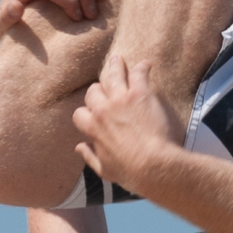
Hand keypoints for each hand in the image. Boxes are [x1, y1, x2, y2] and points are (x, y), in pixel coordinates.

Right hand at [73, 53, 179, 189]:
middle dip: (98, 91)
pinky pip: (138, 73)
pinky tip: (146, 65)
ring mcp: (121, 99)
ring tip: (117, 60)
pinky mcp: (140, 94)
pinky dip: (142, 67)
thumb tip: (79, 147)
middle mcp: (103, 110)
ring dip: (114, 66)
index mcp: (93, 128)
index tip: (93, 116)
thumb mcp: (104, 170)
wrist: (153, 166)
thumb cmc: (130, 172)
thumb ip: (90, 156)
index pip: (80, 114)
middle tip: (105, 88)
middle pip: (93, 91)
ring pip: (112, 74)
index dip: (86, 114)